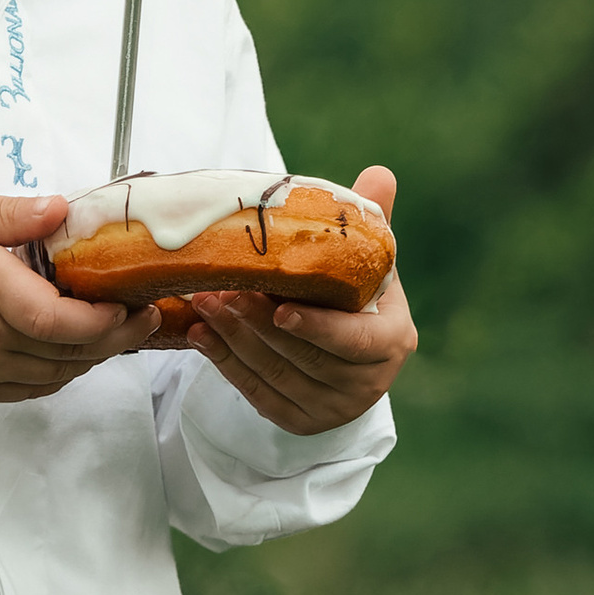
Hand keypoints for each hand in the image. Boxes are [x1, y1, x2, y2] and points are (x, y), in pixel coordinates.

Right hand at [0, 192, 161, 403]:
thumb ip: (13, 213)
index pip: (54, 318)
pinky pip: (34, 389)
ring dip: (93, 355)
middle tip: (142, 315)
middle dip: (115, 337)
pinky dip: (63, 371)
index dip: (99, 319)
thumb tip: (62, 210)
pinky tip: (76, 350)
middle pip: (67, 351)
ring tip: (117, 330)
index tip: (125, 303)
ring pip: (57, 373)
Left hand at [180, 164, 415, 436]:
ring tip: (204, 303)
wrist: (348, 355)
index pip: (355, 341)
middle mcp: (367, 382)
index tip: (282, 307)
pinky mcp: (298, 421)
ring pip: (274, 373)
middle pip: (304, 356)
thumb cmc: (356, 298)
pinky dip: (224, 362)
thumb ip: (369, 221)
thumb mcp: (367, 263)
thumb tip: (379, 173)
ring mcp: (332, 408)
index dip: (318, 327)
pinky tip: (201, 334)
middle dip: (258, 323)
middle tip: (222, 290)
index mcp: (391, 341)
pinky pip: (256, 392)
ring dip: (233, 338)